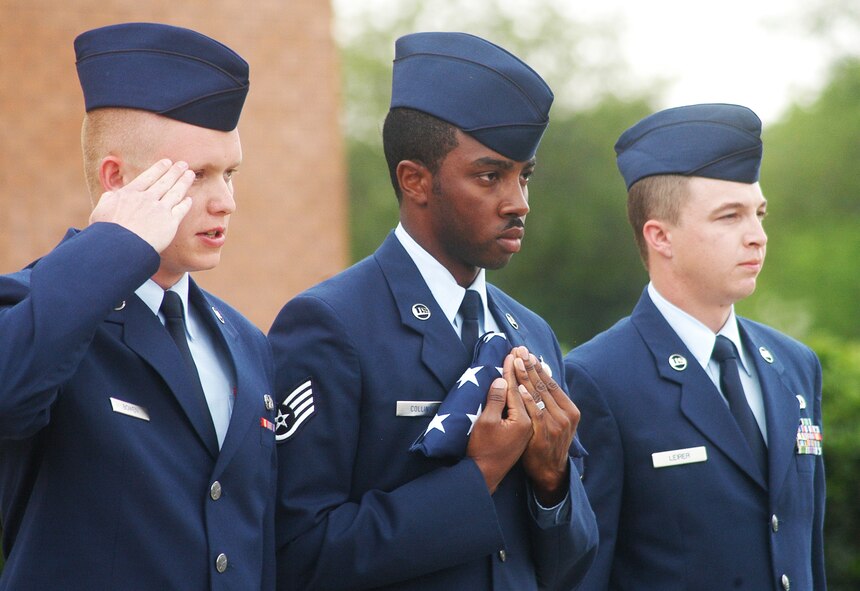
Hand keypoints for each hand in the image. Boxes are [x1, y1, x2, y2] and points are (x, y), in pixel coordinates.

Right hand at [89, 159, 194, 252]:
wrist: (120, 246)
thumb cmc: (106, 232)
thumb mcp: (100, 211)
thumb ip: (107, 201)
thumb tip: (110, 195)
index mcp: (129, 193)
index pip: (148, 177)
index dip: (159, 169)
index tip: (167, 162)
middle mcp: (146, 198)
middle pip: (164, 182)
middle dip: (175, 171)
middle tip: (183, 164)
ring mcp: (160, 209)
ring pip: (175, 192)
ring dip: (184, 182)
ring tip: (190, 174)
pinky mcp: (170, 222)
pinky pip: (180, 210)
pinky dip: (185, 204)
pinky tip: (189, 199)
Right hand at [466, 353, 532, 493]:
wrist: (488, 475)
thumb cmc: (483, 451)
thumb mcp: (485, 425)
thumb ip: (495, 401)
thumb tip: (503, 379)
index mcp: (524, 422)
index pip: (518, 389)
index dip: (513, 370)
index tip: (511, 353)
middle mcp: (534, 423)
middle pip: (531, 389)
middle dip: (526, 368)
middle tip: (521, 350)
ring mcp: (536, 427)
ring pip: (539, 395)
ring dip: (534, 376)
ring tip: (532, 359)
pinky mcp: (534, 429)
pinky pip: (542, 404)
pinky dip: (540, 390)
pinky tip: (539, 380)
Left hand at [512, 346, 579, 505]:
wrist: (549, 471)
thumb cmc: (548, 442)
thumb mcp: (555, 420)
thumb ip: (550, 401)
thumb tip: (543, 373)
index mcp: (570, 409)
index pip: (551, 383)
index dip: (538, 367)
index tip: (527, 352)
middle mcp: (565, 415)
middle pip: (544, 385)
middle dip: (530, 366)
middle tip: (519, 350)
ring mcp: (556, 424)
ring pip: (538, 395)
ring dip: (525, 377)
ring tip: (516, 362)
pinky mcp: (544, 433)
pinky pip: (533, 412)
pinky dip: (526, 399)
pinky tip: (518, 387)